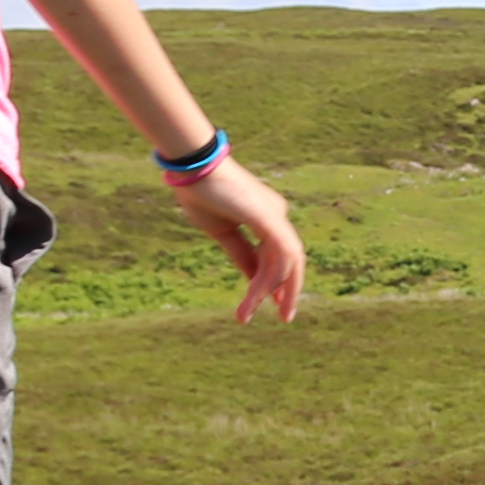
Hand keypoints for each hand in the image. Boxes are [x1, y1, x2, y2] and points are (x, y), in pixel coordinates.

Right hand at [173, 158, 314, 323]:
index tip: (272, 302)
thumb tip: (253, 279)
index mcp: (268, 216)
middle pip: (291, 261)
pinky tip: (257, 295)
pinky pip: (279, 255)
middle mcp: (277, 215)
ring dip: (270, 291)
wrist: (192, 168)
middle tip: (284, 317)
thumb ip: (241, 254)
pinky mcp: (269, 218)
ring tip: (248, 312)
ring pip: (285, 263)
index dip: (278, 280)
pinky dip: (270, 278)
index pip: (279, 255)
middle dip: (289, 291)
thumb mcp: (223, 232)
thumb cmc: (201, 193)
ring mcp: (276, 216)